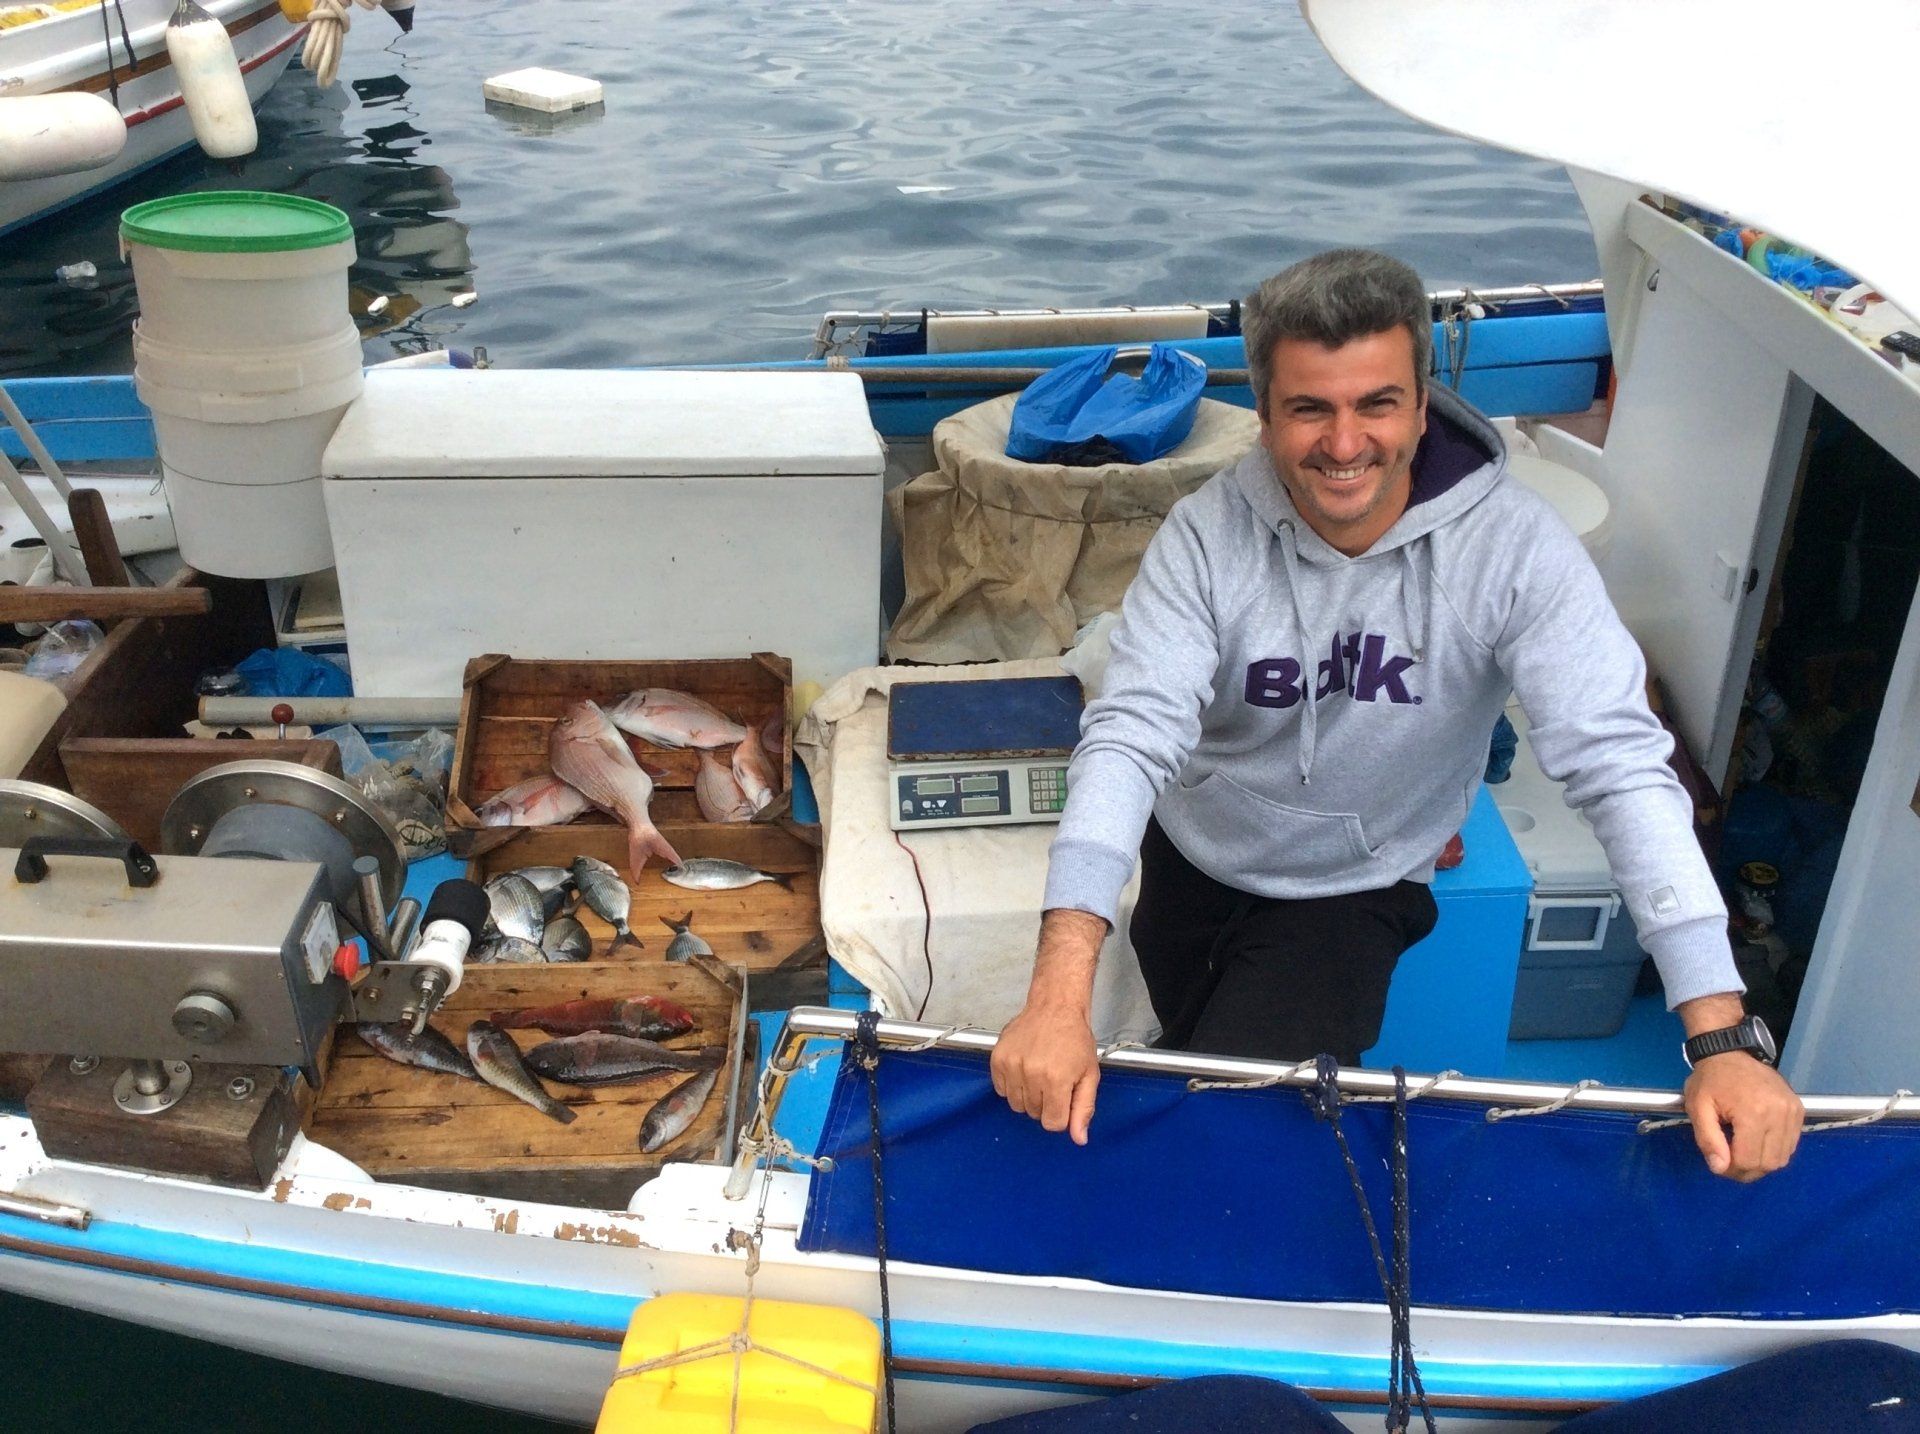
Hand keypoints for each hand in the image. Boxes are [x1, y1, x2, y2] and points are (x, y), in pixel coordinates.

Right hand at [991, 1000, 1099, 1144]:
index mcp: (1056, 1080)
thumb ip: (1084, 1109)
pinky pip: (1001, 1090)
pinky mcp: (997, 1059)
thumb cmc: (1076, 1041)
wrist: (1054, 1008)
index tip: (1064, 1096)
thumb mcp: (1089, 1075)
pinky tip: (1024, 1069)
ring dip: (1028, 1096)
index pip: (1052, 1123)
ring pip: (1016, 1105)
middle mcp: (1030, 1074)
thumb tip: (1079, 1140)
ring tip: (1038, 1074)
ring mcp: (1011, 1066)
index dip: (1061, 1114)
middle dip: (1046, 1103)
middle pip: (1034, 1114)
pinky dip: (1012, 1085)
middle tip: (1053, 1080)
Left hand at [1682, 1054, 1803, 1180]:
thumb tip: (1719, 1168)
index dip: (1732, 1170)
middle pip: (1769, 1164)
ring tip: (1743, 1149)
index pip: (1749, 1161)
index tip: (1719, 1162)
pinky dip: (1774, 1150)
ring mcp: (1793, 1111)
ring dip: (1762, 1162)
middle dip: (1747, 1170)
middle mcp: (1780, 1113)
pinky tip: (1757, 1139)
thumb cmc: (1710, 1079)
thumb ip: (1708, 1139)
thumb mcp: (1698, 1107)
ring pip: (1782, 1158)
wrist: (1730, 1052)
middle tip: (1729, 1160)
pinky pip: (1791, 1144)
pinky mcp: (1799, 1110)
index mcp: (1753, 1112)